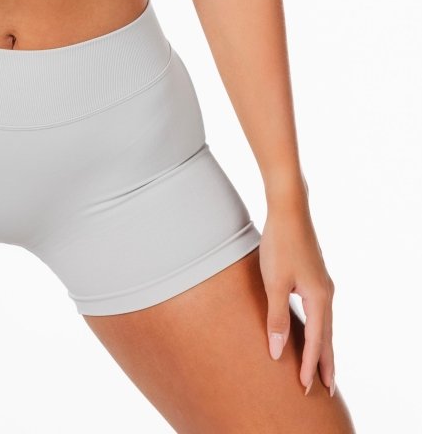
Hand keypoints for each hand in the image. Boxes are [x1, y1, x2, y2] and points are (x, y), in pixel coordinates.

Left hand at [258, 202, 335, 396]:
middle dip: (326, 364)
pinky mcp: (315, 276)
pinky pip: (320, 312)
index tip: (306, 388)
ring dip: (323, 347)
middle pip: (327, 337)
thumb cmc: (279, 244)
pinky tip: (312, 330)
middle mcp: (326, 294)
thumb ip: (276, 318)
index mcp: (319, 299)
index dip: (310, 366)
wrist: (289, 209)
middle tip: (325, 390)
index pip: (316, 342)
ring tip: (322, 367)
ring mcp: (322, 284)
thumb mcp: (274, 283)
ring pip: (325, 324)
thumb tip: (277, 352)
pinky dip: (319, 329)